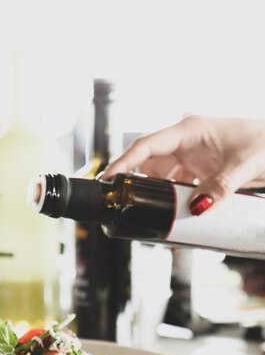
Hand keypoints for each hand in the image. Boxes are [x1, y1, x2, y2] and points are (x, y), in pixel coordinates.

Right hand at [101, 115, 264, 213]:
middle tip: (130, 211)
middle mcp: (187, 142)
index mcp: (190, 130)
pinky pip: (180, 190)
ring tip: (158, 224)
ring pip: (163, 182)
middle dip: (140, 190)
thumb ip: (221, 186)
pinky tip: (179, 225)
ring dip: (160, 202)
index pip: (146, 146)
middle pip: (150, 167)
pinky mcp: (200, 171)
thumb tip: (196, 208)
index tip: (107, 180)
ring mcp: (193, 157)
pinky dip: (177, 207)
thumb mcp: (246, 164)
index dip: (123, 163)